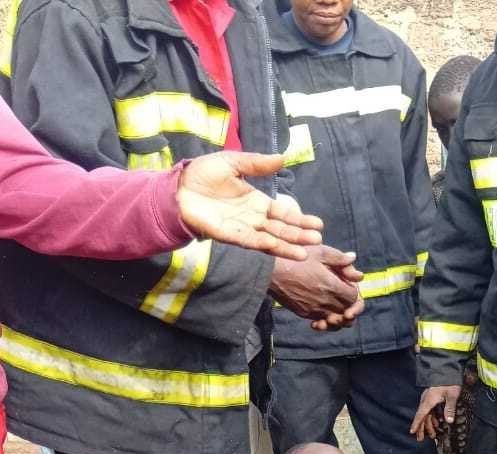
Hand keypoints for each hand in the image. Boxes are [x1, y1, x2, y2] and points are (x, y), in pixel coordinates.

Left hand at [176, 152, 322, 257]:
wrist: (179, 188)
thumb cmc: (203, 175)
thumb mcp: (233, 162)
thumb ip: (257, 164)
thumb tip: (282, 158)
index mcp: (255, 201)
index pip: (283, 213)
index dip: (299, 218)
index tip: (318, 224)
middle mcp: (253, 217)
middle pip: (281, 229)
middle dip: (299, 235)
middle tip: (318, 239)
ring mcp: (243, 228)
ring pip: (271, 239)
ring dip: (287, 246)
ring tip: (305, 252)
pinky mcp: (230, 236)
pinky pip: (252, 242)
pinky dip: (266, 245)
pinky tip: (280, 248)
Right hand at [269, 244, 363, 329]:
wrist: (270, 271)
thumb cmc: (294, 258)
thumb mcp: (319, 251)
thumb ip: (340, 259)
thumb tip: (355, 262)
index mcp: (331, 286)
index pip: (354, 297)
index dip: (353, 290)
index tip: (346, 282)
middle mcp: (324, 302)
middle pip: (347, 310)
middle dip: (349, 303)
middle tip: (342, 291)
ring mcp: (314, 310)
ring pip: (336, 320)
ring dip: (339, 314)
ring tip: (336, 303)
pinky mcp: (304, 314)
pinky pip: (321, 322)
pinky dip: (326, 318)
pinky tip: (322, 308)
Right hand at [410, 385, 460, 440]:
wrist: (448, 371)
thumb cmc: (449, 382)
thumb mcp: (452, 395)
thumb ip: (450, 408)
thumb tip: (449, 421)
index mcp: (429, 400)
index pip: (421, 414)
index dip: (417, 424)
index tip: (412, 432)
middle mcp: (427, 400)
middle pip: (422, 417)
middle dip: (421, 428)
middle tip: (420, 439)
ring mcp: (429, 399)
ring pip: (426, 415)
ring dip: (429, 425)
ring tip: (432, 434)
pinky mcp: (433, 398)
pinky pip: (430, 411)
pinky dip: (433, 418)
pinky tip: (437, 423)